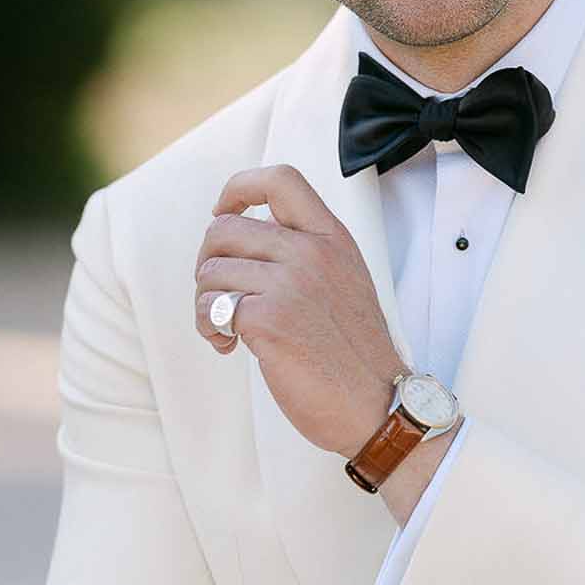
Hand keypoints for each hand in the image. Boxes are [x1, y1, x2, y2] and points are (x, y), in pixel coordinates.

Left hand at [195, 164, 405, 456]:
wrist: (378, 404)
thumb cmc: (354, 353)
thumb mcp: (344, 280)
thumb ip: (307, 252)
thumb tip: (246, 236)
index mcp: (332, 238)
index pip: (280, 180)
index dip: (238, 189)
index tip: (223, 212)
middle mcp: (311, 252)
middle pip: (224, 228)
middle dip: (207, 261)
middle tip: (219, 293)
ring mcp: (288, 284)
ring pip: (211, 270)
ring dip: (206, 301)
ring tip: (225, 329)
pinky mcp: (267, 320)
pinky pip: (210, 307)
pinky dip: (209, 327)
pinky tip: (229, 347)